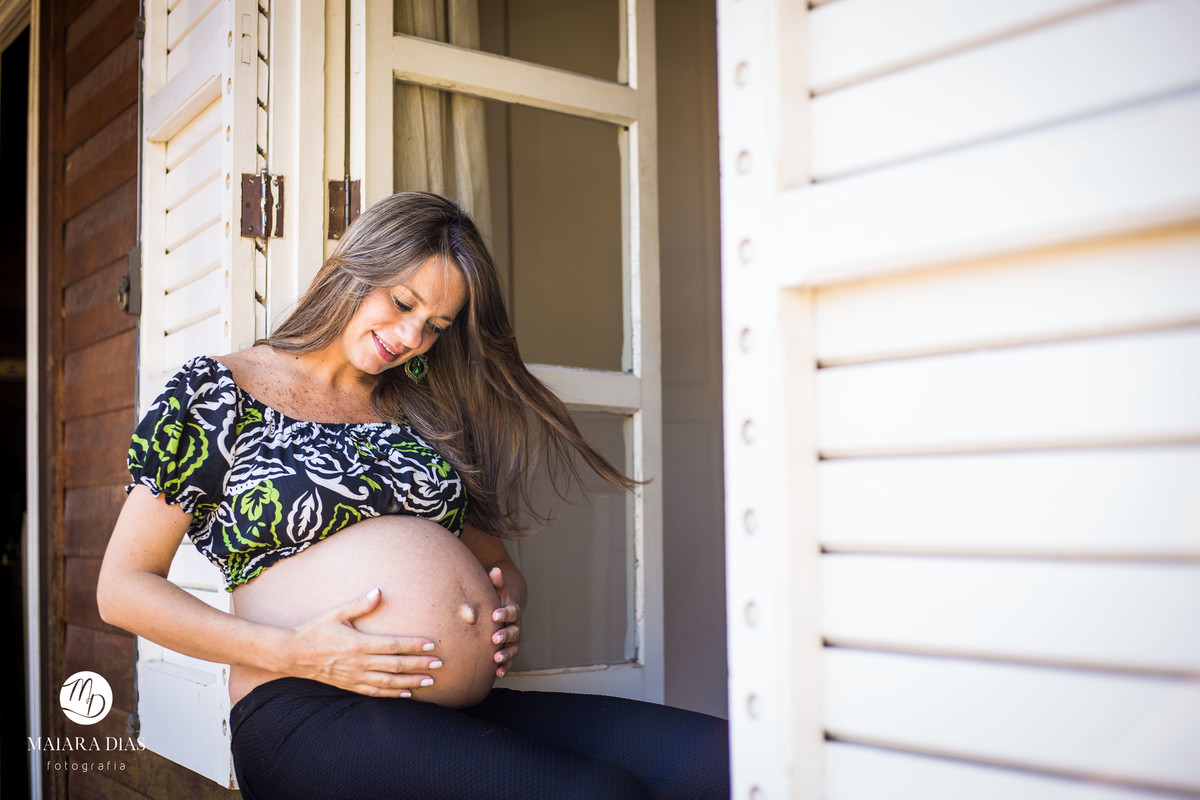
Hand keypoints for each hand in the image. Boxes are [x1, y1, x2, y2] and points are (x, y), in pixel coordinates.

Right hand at [288, 587, 440, 696]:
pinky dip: (392, 694)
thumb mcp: (336, 614)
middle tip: (440, 664)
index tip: (432, 644)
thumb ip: (359, 605)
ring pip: (389, 682)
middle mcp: (359, 663)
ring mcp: (355, 677)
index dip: (414, 645)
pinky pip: (375, 692)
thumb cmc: (316, 630)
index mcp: (359, 644)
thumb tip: (379, 591)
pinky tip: (406, 694)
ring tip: (430, 681)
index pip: (393, 646)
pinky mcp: (350, 685)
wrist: (293, 654)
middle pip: (396, 665)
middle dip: (420, 665)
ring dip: (411, 682)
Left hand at [488, 567, 521, 677]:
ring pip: (512, 648)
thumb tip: (495, 569)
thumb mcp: (498, 591)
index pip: (511, 611)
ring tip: (496, 659)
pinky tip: (497, 673)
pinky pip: (509, 660)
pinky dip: (504, 667)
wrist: (506, 611)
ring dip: (506, 654)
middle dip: (505, 635)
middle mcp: (516, 626)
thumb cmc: (498, 600)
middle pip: (513, 631)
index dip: (504, 613)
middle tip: (494, 638)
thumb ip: (497, 583)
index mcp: (512, 611)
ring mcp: (514, 640)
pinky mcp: (509, 651)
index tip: (495, 614)